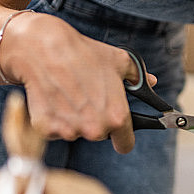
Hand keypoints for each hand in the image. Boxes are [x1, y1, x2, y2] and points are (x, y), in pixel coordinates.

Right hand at [5, 14, 155, 153]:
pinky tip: (54, 97)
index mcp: (117, 117)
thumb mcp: (119, 61)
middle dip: (96, 121)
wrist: (43, 49)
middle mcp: (95, 129)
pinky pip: (54, 129)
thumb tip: (150, 81)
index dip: (123, 138)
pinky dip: (54, 118)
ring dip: (74, 119)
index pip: (126, 144)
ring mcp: (70, 131)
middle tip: (88, 98)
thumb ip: (138, 77)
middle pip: (99, 135)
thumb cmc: (83, 54)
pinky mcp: (46, 129)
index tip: (119, 133)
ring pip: (76, 132)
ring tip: (69, 93)